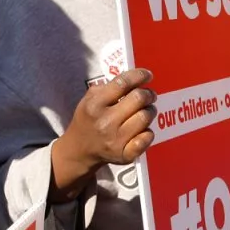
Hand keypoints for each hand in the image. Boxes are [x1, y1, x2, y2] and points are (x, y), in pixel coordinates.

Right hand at [52, 69, 156, 199]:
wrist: (80, 150)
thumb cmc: (88, 119)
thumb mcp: (89, 98)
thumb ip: (109, 86)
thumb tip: (136, 79)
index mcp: (95, 104)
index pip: (122, 83)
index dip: (139, 76)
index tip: (147, 75)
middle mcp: (105, 122)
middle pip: (139, 98)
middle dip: (148, 94)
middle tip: (148, 95)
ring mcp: (116, 140)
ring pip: (145, 117)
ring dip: (149, 111)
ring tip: (144, 111)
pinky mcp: (124, 154)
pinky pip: (147, 138)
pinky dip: (148, 131)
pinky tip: (142, 129)